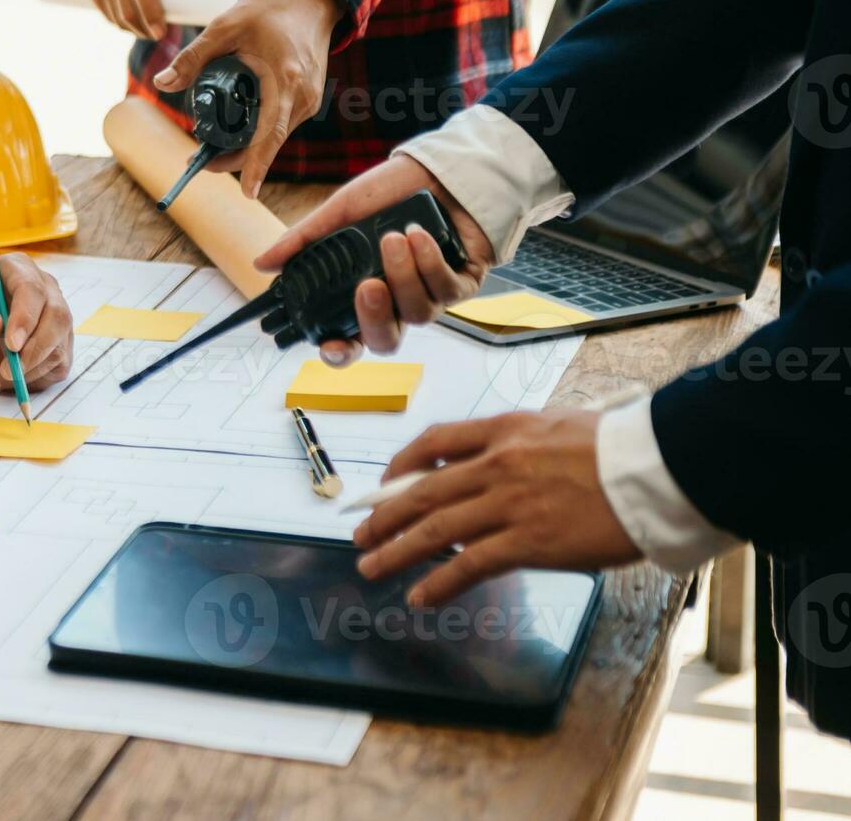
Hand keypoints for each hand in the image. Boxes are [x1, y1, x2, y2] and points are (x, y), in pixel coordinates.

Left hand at [0, 247, 73, 391]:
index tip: (11, 346)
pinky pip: (57, 366)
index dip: (25, 319)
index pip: (33, 291)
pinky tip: (8, 381)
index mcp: (19, 269)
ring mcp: (56, 316)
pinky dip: (36, 380)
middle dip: (34, 352)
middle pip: (57, 319)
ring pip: (60, 347)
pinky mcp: (57, 342)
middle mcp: (46, 289)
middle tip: (6, 372)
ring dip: (31, 372)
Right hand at [85, 0, 201, 39]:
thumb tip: (210, 0)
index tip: (162, 33)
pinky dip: (120, 22)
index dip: (151, 14)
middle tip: (160, 35)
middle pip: (126, 9)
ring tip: (149, 29)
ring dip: (133, 29)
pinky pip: (106, 13)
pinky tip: (133, 22)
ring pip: (115, 16)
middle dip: (144, 30)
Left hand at [149, 0, 342, 198]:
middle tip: (198, 161)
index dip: (257, 165)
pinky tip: (235, 131)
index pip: (270, 134)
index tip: (248, 193)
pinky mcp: (308, 100)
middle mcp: (302, 96)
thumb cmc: (268, 10)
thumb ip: (192, 57)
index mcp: (285, 79)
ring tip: (208, 147)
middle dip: (235, 159)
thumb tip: (161, 84)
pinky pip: (280, 126)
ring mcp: (309, 100)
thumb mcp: (224, 27)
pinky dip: (258, 133)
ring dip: (245, 146)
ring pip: (273, 137)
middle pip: (267, 143)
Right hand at [254, 154, 493, 364]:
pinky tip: (420, 234)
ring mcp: (431, 296)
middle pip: (385, 341)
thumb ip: (304, 240)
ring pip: (416, 314)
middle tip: (368, 285)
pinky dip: (430, 262)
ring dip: (404, 275)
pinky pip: (446, 291)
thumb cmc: (391, 192)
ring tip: (394, 236)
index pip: (349, 339)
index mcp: (363, 292)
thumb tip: (262, 264)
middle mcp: (396, 302)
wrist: (440, 167)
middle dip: (374, 317)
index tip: (328, 345)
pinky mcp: (462, 283)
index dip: (338, 352)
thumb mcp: (341, 211)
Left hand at [352, 410, 640, 606]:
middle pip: (422, 491)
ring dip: (396, 551)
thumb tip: (489, 465)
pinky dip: (439, 583)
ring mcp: (511, 503)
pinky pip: (470, 565)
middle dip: (384, 516)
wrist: (663, 466)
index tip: (384, 484)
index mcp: (505, 429)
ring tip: (372, 567)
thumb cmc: (623, 447)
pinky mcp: (531, 541)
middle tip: (359, 535)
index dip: (399, 466)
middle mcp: (498, 464)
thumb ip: (519, 443)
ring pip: (435, 529)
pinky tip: (421, 596)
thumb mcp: (558, 426)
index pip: (434, 442)